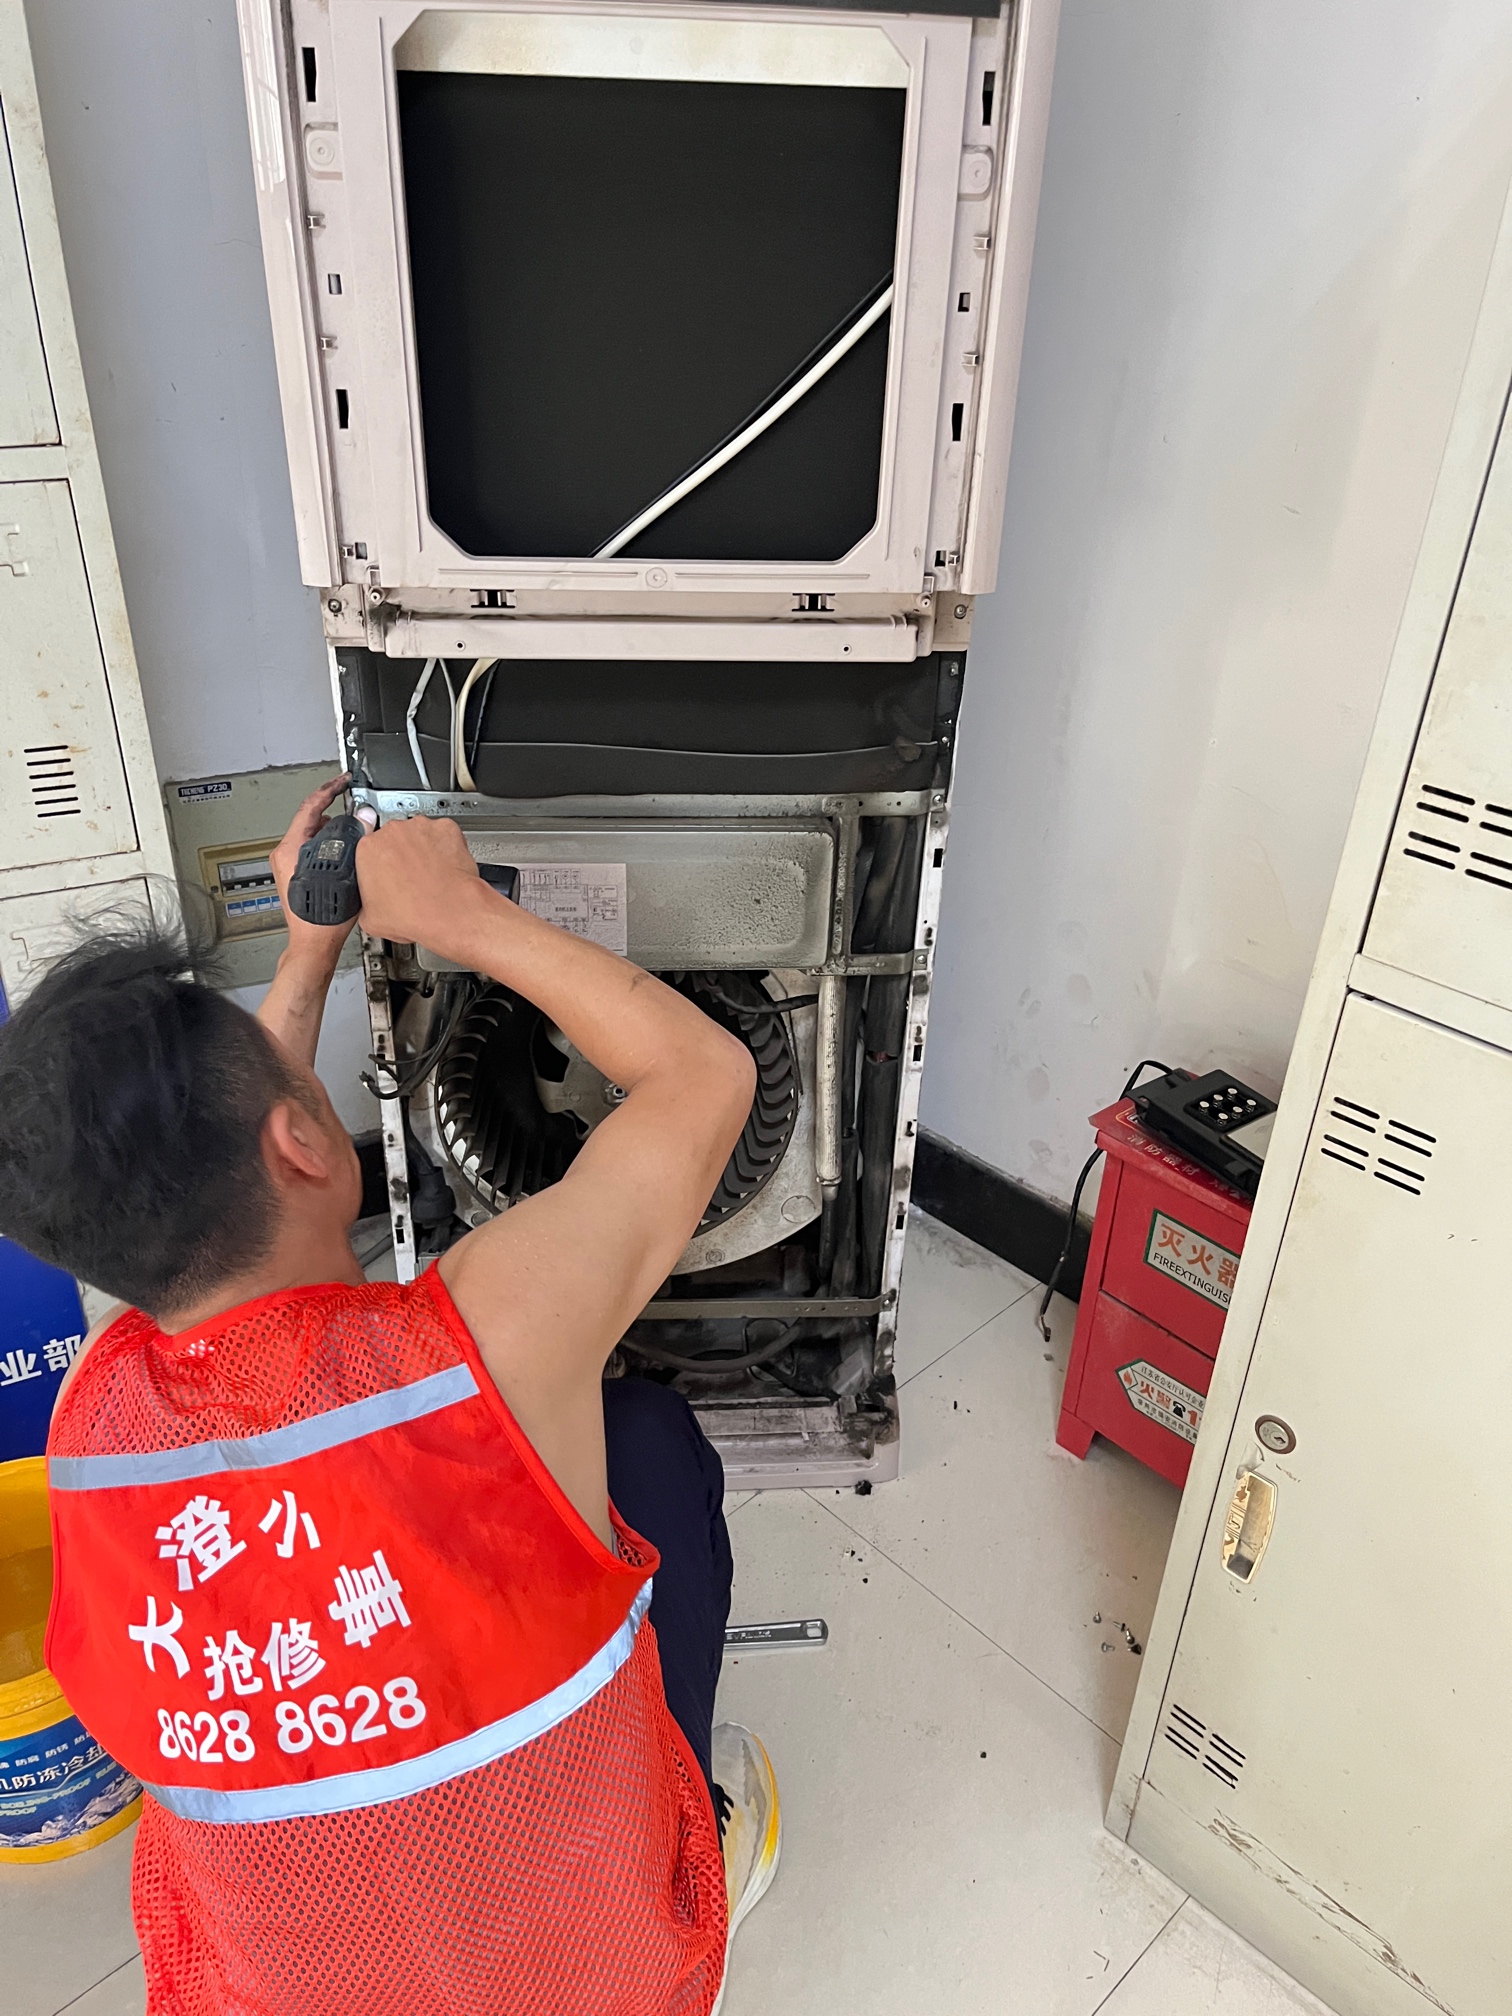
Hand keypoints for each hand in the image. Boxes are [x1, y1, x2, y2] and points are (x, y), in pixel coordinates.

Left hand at [269, 774, 358, 966]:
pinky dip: (331, 848)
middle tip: (356, 811)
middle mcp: (285, 854)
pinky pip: (315, 851)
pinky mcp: (296, 875)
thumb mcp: (343, 873)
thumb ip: (352, 841)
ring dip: (335, 834)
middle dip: (337, 815)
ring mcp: (289, 865)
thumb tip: (362, 819)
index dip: (329, 789)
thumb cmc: (322, 919)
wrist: (313, 944)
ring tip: (356, 837)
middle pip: (312, 821)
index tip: (342, 781)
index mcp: (290, 849)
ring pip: (315, 837)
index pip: (310, 807)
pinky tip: (349, 857)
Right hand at [355, 814, 496, 953]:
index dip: (379, 862)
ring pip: (419, 834)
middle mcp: (393, 832)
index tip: (386, 870)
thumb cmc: (415, 914)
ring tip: (430, 874)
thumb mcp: (370, 918)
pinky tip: (445, 866)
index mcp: (368, 849)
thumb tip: (369, 903)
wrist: (450, 913)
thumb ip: (365, 901)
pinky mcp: (446, 828)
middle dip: (401, 855)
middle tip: (410, 877)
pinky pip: (443, 834)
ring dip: (423, 849)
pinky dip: (446, 846)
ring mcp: (420, 827)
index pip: (369, 849)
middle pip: (394, 838)